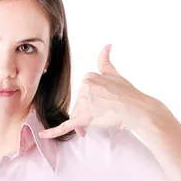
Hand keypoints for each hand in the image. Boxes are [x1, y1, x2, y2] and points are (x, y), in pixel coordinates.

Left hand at [39, 44, 156, 138]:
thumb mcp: (115, 74)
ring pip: (78, 115)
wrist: (138, 110)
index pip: (84, 92)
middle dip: (91, 110)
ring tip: (104, 119)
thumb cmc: (129, 93)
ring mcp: (83, 103)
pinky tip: (42, 135)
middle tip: (108, 111)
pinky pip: (66, 126)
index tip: (104, 102)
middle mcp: (84, 88)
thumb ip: (105, 61)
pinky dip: (53, 131)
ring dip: (88, 120)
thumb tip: (107, 45)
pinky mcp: (83, 118)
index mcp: (88, 77)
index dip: (93, 99)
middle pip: (81, 103)